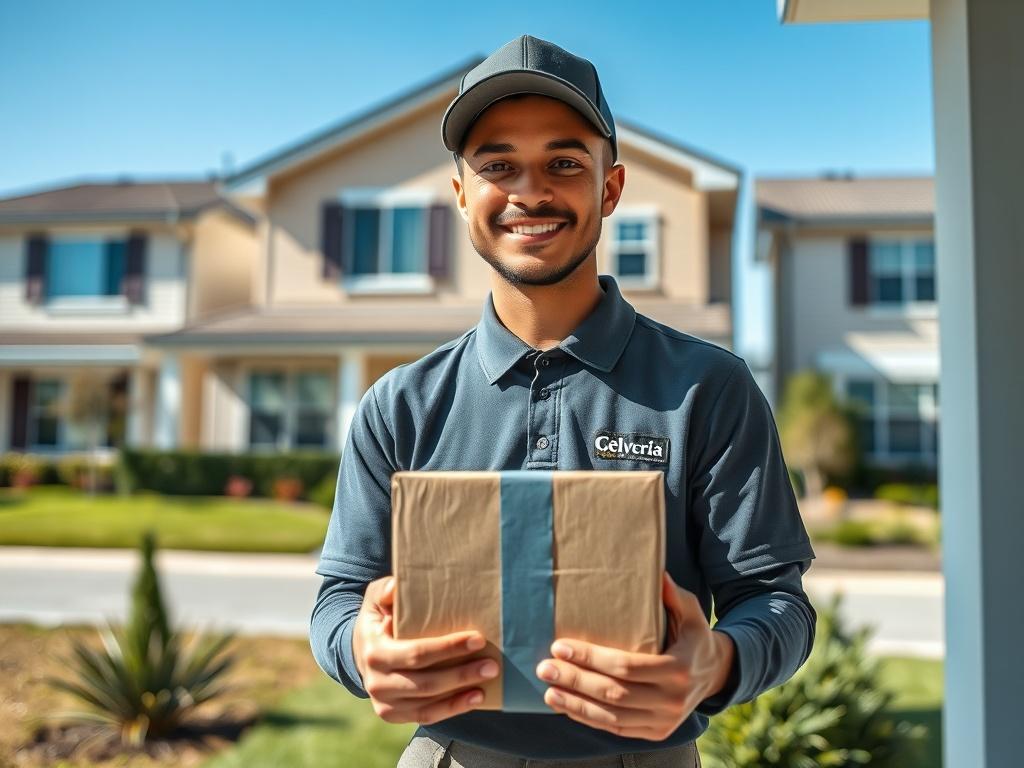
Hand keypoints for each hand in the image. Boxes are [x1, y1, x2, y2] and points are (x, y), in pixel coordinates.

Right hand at [353, 576, 498, 724]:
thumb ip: (386, 590)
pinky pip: (425, 716)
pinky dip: (451, 709)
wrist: (357, 651)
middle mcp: (376, 682)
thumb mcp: (376, 599)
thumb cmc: (377, 619)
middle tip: (491, 664)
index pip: (417, 653)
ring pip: (428, 704)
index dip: (449, 648)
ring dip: (461, 695)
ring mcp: (384, 703)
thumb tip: (397, 585)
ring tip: (487, 682)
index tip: (477, 639)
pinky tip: (474, 698)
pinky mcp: (392, 715)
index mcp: (375, 652)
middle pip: (426, 683)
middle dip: (461, 674)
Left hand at [535, 571, 734, 740]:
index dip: (591, 658)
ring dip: (575, 704)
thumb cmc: (694, 636)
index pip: (626, 666)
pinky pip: (617, 729)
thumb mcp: (691, 612)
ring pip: (611, 718)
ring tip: (547, 691)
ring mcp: (664, 721)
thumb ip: (672, 595)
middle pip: (614, 693)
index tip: (561, 646)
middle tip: (544, 667)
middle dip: (575, 681)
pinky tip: (567, 706)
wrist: (717, 674)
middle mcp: (672, 700)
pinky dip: (589, 718)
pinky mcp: (656, 733)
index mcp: (678, 667)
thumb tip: (655, 572)